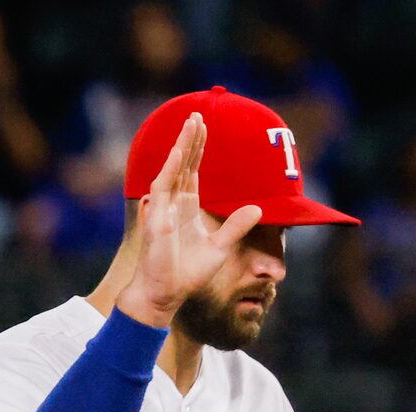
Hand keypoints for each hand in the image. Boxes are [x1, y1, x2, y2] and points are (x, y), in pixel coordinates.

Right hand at [117, 113, 263, 327]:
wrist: (167, 293)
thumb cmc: (187, 274)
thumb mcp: (220, 248)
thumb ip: (236, 226)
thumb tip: (258, 208)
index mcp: (186, 209)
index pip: (192, 172)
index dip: (198, 150)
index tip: (204, 128)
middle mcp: (173, 205)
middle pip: (183, 164)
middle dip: (190, 139)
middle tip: (197, 114)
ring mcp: (163, 209)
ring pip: (173, 169)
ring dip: (182, 146)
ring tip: (191, 122)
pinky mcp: (157, 218)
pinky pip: (163, 186)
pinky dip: (172, 168)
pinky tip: (181, 151)